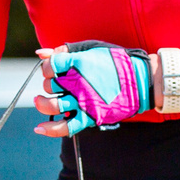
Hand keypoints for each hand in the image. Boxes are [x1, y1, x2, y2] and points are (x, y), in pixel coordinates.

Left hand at [34, 43, 152, 138]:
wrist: (140, 80)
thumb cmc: (116, 63)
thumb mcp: (91, 49)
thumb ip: (65, 51)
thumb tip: (40, 53)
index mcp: (78, 63)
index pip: (50, 65)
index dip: (48, 67)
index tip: (54, 68)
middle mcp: (77, 83)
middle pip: (50, 85)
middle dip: (50, 83)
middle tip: (59, 82)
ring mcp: (83, 101)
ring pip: (53, 105)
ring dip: (43, 104)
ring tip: (39, 100)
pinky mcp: (89, 117)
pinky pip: (66, 127)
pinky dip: (50, 129)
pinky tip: (39, 128)